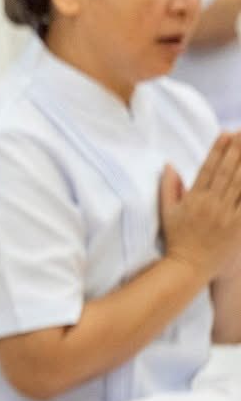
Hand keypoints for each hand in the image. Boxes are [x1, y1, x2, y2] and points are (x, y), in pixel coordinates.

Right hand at [160, 134, 240, 277]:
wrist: (189, 266)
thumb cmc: (176, 238)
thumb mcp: (167, 212)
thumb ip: (168, 187)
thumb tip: (169, 166)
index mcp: (194, 198)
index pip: (208, 168)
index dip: (218, 150)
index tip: (225, 134)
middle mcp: (212, 204)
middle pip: (227, 172)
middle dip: (237, 151)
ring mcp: (227, 215)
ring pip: (240, 184)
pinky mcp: (238, 226)